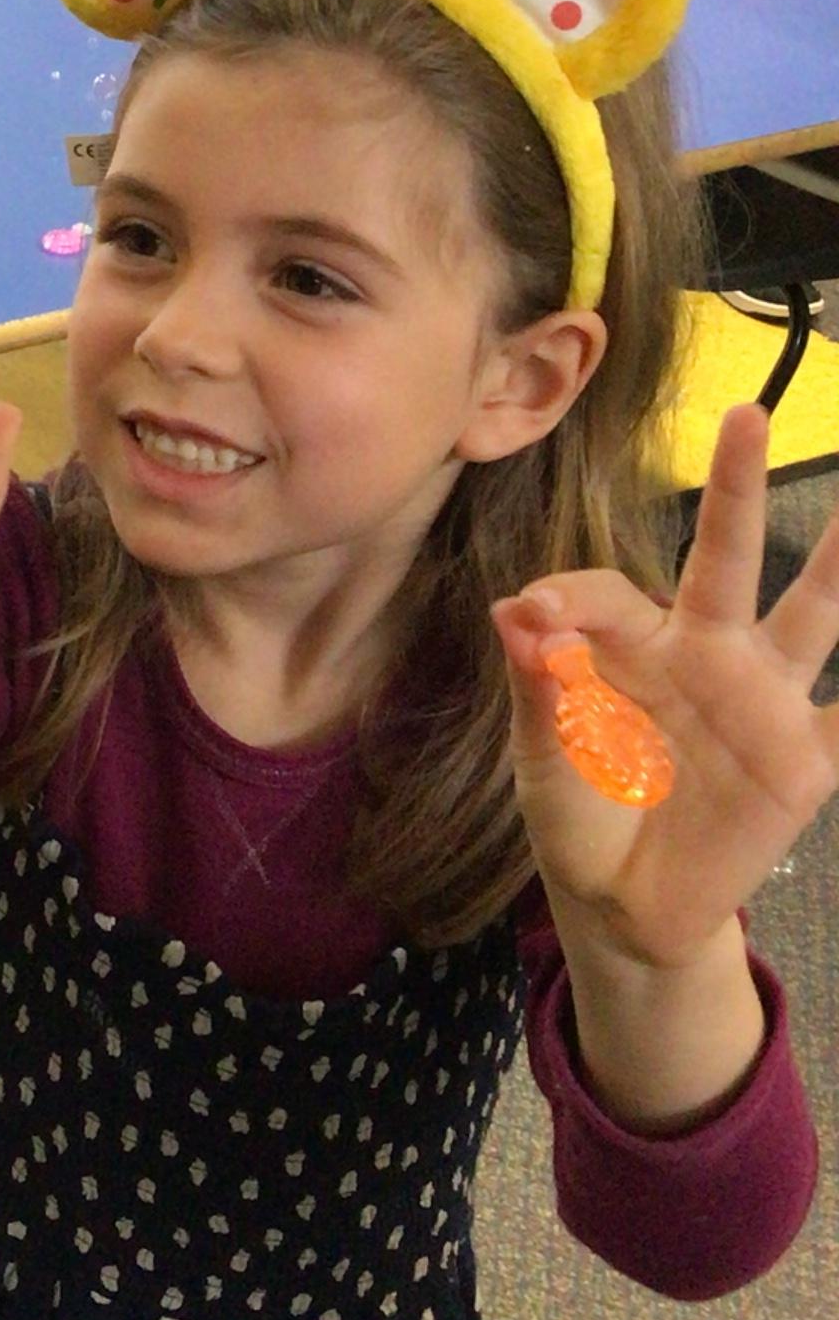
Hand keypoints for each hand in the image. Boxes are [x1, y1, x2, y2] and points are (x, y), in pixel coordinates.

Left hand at [494, 403, 838, 970]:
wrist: (626, 906)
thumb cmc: (580, 818)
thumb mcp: (544, 764)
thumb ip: (538, 693)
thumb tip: (512, 614)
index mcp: (632, 647)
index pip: (609, 595)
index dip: (573, 599)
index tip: (536, 617)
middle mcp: (707, 652)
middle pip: (727, 558)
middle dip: (738, 487)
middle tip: (745, 413)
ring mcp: (764, 699)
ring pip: (814, 614)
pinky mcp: (805, 759)